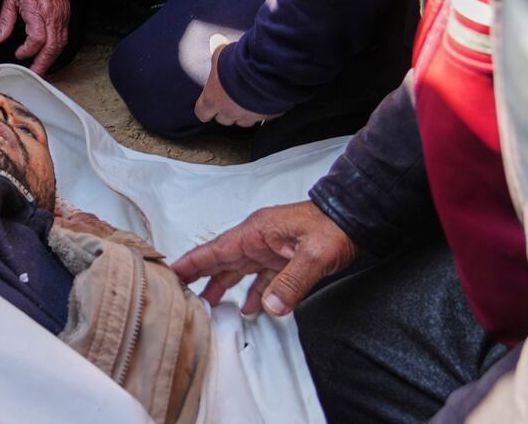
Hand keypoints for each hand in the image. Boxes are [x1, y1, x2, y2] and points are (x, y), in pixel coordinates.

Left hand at [0, 0, 69, 74]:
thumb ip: (5, 20)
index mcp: (37, 11)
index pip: (37, 39)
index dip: (28, 51)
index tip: (18, 54)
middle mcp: (52, 17)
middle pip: (52, 47)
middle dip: (43, 64)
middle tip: (34, 74)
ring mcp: (61, 17)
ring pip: (60, 45)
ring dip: (51, 59)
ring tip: (41, 69)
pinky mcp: (66, 17)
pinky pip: (64, 38)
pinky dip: (57, 50)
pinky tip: (49, 55)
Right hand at [171, 200, 356, 315]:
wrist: (356, 219)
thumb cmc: (333, 227)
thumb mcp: (314, 255)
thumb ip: (291, 282)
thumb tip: (270, 308)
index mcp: (256, 232)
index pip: (216, 250)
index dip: (193, 262)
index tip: (172, 272)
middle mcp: (257, 239)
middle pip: (221, 260)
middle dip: (200, 275)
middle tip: (180, 291)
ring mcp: (270, 249)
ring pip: (238, 270)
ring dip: (223, 286)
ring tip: (209, 305)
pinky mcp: (284, 259)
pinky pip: (261, 278)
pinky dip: (254, 292)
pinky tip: (252, 308)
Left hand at [194, 38, 271, 127]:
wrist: (267, 72)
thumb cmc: (238, 64)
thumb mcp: (222, 53)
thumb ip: (217, 49)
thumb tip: (216, 40)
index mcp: (213, 99)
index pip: (202, 113)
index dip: (204, 110)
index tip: (207, 108)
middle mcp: (229, 112)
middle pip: (223, 119)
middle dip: (225, 112)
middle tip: (228, 101)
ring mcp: (249, 116)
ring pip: (242, 122)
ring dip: (242, 114)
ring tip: (246, 103)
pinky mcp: (267, 116)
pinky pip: (261, 118)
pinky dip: (260, 112)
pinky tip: (263, 101)